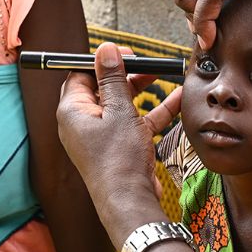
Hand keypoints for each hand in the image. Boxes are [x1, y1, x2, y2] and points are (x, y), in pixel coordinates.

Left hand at [56, 43, 181, 242]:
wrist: (130, 201)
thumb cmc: (118, 158)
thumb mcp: (119, 110)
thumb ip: (114, 78)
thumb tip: (106, 49)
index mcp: (73, 111)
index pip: (81, 75)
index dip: (101, 61)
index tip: (123, 52)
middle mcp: (84, 123)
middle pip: (104, 88)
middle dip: (126, 73)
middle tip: (145, 62)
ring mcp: (104, 136)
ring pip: (123, 103)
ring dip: (143, 88)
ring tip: (162, 72)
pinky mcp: (122, 147)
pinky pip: (137, 121)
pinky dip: (155, 110)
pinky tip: (178, 98)